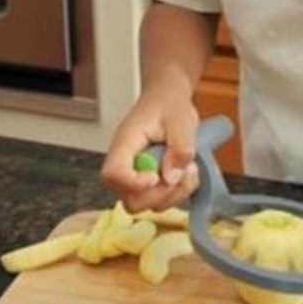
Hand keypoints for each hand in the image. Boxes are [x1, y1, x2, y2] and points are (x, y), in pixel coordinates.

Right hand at [101, 90, 201, 212]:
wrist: (167, 100)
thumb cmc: (168, 104)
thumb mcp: (181, 119)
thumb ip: (179, 147)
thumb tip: (172, 175)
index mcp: (125, 143)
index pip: (113, 174)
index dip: (133, 183)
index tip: (156, 177)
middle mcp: (125, 164)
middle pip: (128, 198)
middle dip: (159, 195)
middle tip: (181, 175)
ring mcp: (135, 176)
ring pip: (145, 203)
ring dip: (173, 195)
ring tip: (189, 170)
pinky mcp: (147, 183)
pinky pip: (157, 201)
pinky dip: (177, 194)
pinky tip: (186, 173)